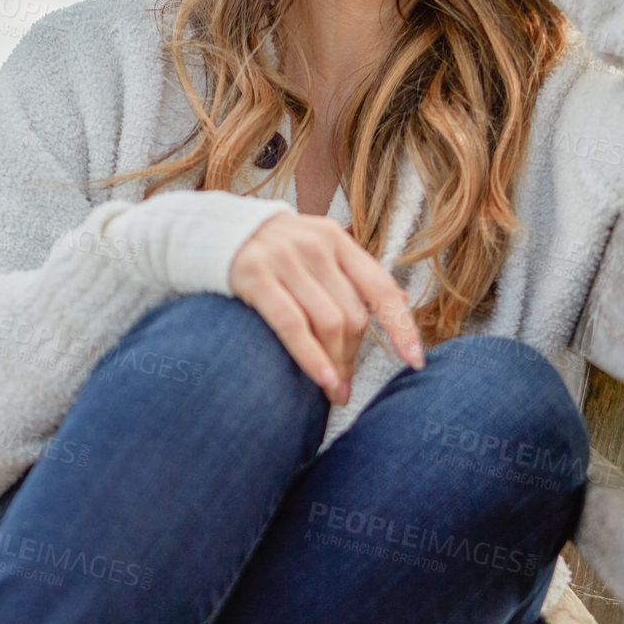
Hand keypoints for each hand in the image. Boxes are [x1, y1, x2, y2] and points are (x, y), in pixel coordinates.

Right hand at [228, 212, 423, 403]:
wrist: (209, 232)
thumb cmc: (271, 253)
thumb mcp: (315, 251)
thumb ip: (351, 275)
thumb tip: (399, 302)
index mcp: (336, 240)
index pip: (381, 288)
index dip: (401, 328)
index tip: (414, 362)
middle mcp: (315, 246)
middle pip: (353, 315)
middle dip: (353, 357)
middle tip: (345, 385)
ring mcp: (285, 259)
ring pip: (329, 323)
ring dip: (337, 365)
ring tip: (334, 391)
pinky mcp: (255, 277)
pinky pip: (293, 326)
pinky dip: (313, 358)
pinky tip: (323, 381)